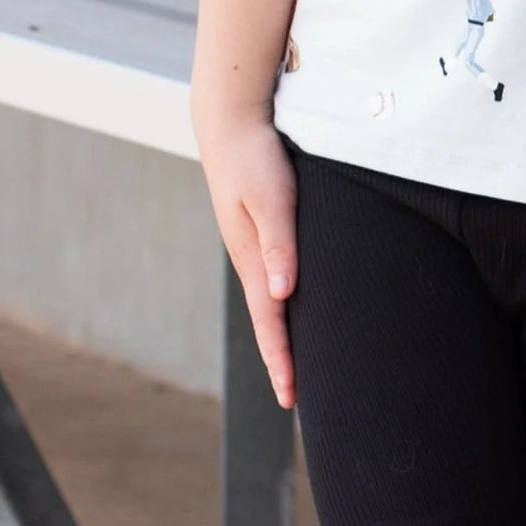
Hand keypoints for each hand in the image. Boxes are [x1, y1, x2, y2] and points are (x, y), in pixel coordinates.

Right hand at [200, 116, 299, 404]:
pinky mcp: (260, 237)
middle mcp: (252, 261)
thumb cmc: (255, 158)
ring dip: (282, 338)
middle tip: (293, 400)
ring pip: (270, 305)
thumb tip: (282, 293)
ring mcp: (253, 250)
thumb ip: (279, 243)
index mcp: (253, 259)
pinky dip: (283, 309)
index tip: (290, 396)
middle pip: (268, 323)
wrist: (229, 125)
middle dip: (281, 361)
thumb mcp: (272, 196)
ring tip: (296, 369)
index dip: (281, 360)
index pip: (270, 322)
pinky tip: (293, 312)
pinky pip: (274, 282)